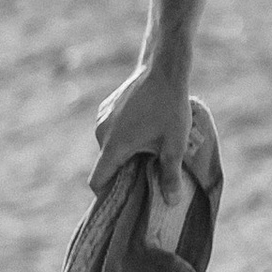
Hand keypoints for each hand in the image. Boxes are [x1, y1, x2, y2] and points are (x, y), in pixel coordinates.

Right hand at [94, 53, 192, 194]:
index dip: (106, 195)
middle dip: (124, 171)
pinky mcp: (106, 107)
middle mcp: (101, 133)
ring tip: (150, 146)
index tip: (122, 198)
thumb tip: (171, 202)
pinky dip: (123, 135)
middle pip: (106, 164)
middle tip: (147, 171)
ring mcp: (102, 118)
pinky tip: (145, 128)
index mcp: (113, 146)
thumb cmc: (170, 107)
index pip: (97, 181)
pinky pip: (111, 130)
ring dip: (125, 151)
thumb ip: (170, 174)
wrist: (163, 69)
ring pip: (109, 146)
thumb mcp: (175, 144)